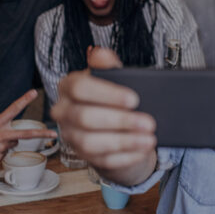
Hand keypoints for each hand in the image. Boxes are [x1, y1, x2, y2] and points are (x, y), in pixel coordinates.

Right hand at [0, 90, 55, 168]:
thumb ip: (0, 131)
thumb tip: (13, 141)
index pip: (13, 108)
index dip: (24, 100)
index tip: (34, 93)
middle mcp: (1, 135)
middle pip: (26, 134)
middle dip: (42, 134)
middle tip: (54, 134)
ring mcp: (1, 148)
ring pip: (11, 144)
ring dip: (4, 143)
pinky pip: (3, 153)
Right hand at [51, 47, 156, 171]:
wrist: (119, 129)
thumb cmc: (116, 100)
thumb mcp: (117, 81)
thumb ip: (110, 67)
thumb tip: (99, 53)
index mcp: (69, 86)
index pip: (80, 88)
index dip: (107, 94)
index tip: (134, 99)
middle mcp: (64, 112)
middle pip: (85, 117)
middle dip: (120, 121)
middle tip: (149, 123)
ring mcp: (71, 136)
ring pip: (91, 142)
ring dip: (124, 141)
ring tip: (149, 138)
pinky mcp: (85, 157)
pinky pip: (103, 160)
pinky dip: (126, 156)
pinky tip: (143, 150)